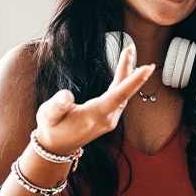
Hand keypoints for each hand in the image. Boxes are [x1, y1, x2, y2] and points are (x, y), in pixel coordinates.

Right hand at [32, 45, 152, 154]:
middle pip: (124, 91)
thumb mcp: (48, 115)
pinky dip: (124, 82)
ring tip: (129, 52)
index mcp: (95, 115)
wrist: (56, 147)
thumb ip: (57, 105)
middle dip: (130, 69)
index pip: (119, 95)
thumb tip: (66, 94)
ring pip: (123, 93)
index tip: (147, 68)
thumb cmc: (51, 129)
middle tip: (132, 47)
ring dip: (128, 74)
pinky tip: (127, 71)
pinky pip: (120, 97)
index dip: (133, 80)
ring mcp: (110, 119)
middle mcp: (107, 119)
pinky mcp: (109, 118)